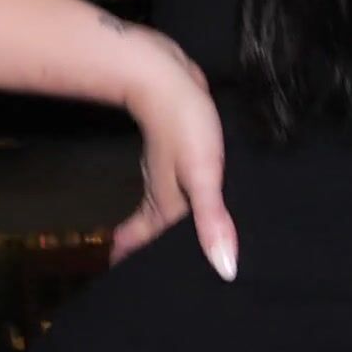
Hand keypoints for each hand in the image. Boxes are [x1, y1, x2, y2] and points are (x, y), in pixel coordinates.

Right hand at [112, 65, 239, 280]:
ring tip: (162, 241)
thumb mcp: (202, 175)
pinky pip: (177, 185)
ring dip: (160, 224)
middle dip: (146, 247)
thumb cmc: (182, 125)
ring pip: (162, 206)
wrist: (162, 74)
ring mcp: (170, 170)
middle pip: (154, 228)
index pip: (153, 242)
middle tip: (143, 268)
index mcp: (169, 203)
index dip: (142, 261)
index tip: (127, 278)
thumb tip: (225, 270)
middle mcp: (165, 190)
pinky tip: (187, 196)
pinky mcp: (179, 151)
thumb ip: (212, 220)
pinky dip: (177, 199)